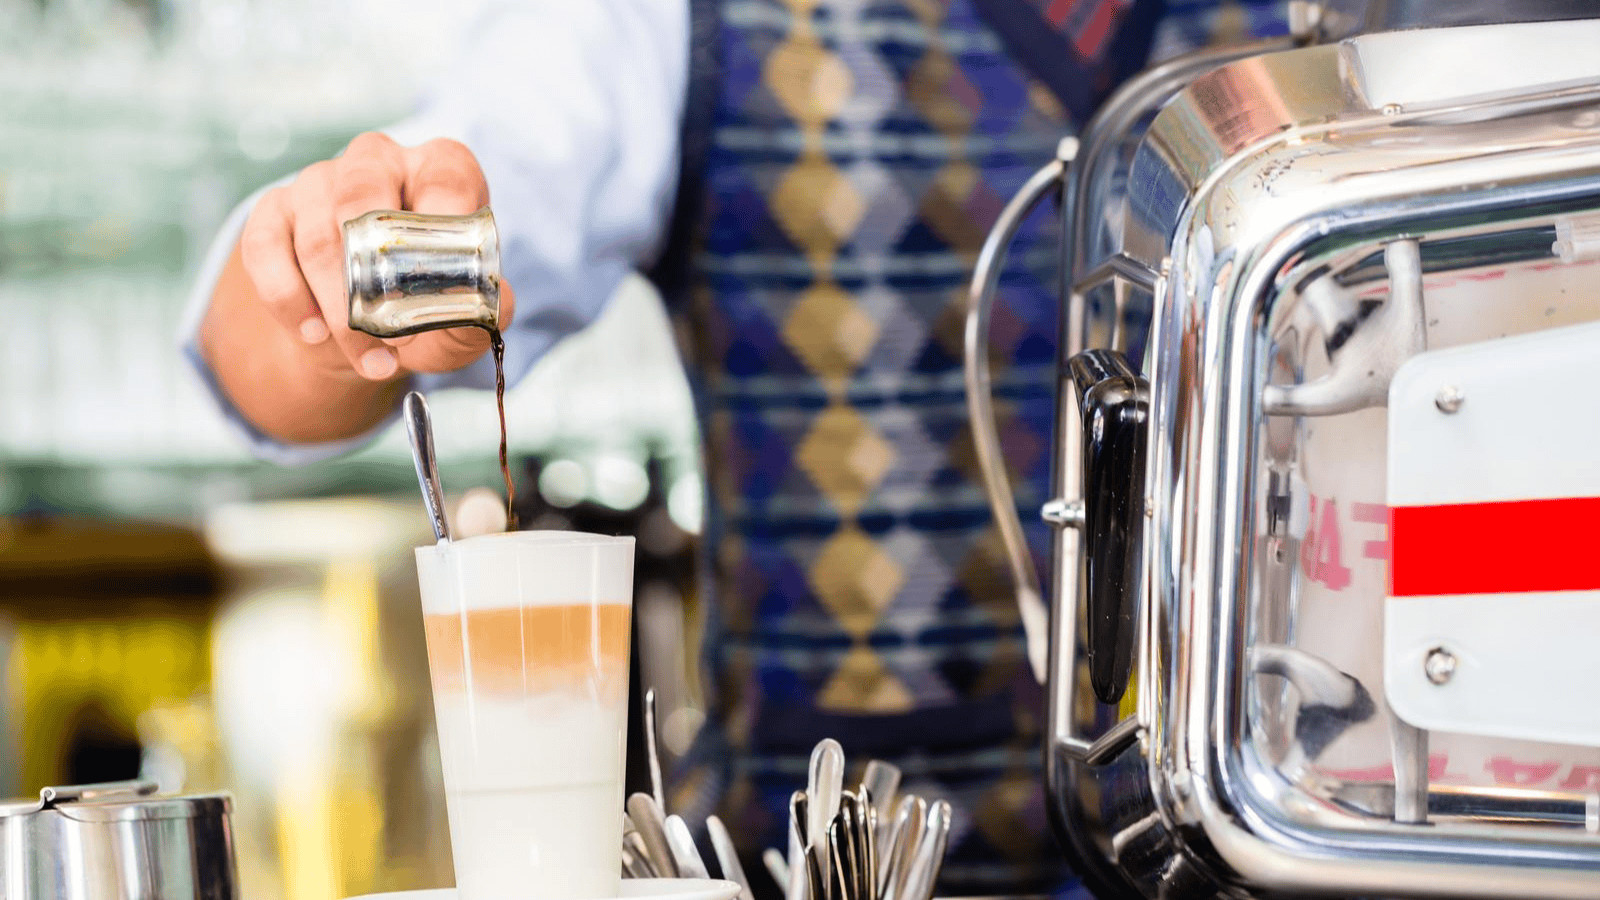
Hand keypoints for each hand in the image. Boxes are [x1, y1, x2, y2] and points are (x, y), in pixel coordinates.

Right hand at [238, 131, 515, 381]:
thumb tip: (494, 301)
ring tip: (364, 354)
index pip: (446, 176)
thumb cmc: (424, 308)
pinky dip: (288, 298)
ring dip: (338, 305)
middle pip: (364, 197)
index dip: (446, 223)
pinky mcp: (274, 210)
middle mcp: (379, 160)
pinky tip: (312, 333)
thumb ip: (484, 311)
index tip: (446, 275)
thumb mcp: (462, 317)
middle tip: (388, 334)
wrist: (360, 327)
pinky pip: (266, 247)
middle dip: (374, 277)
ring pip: (318, 233)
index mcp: (440, 169)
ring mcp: (320, 181)